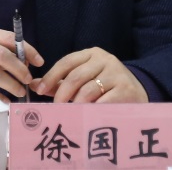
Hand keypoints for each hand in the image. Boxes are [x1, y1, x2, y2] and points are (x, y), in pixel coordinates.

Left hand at [30, 47, 147, 103]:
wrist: (139, 93)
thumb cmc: (105, 87)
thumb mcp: (84, 80)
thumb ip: (60, 83)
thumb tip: (32, 85)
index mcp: (92, 54)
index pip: (67, 62)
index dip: (51, 76)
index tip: (40, 90)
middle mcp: (105, 60)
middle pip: (76, 77)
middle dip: (61, 94)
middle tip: (55, 108)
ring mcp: (116, 73)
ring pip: (88, 90)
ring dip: (75, 105)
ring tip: (70, 114)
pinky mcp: (126, 89)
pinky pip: (102, 102)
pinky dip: (91, 111)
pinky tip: (85, 117)